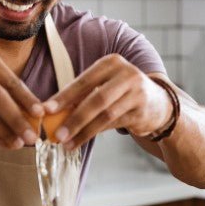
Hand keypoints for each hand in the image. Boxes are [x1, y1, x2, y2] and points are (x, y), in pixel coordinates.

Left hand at [44, 58, 173, 147]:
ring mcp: (137, 92)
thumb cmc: (120, 93)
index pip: (84, 80)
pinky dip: (94, 134)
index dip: (64, 96)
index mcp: (111, 63)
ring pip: (105, 114)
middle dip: (74, 117)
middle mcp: (126, 74)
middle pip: (96, 98)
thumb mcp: (103, 86)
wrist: (158, 103)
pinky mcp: (142, 111)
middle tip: (57, 133)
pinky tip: (79, 142)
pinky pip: (114, 124)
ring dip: (83, 130)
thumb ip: (82, 95)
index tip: (46, 110)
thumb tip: (52, 113)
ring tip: (66, 142)